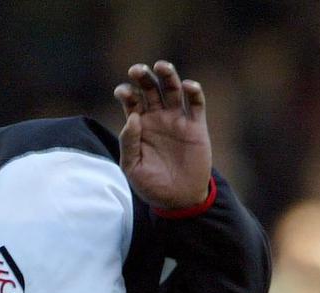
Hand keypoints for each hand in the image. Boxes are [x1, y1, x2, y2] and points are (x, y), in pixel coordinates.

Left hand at [114, 60, 212, 209]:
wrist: (178, 200)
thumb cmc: (151, 185)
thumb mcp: (132, 167)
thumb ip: (129, 143)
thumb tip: (131, 117)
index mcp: (139, 125)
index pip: (131, 101)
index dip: (126, 92)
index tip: (123, 92)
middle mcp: (157, 118)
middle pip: (150, 89)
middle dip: (143, 77)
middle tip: (136, 70)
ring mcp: (177, 120)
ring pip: (172, 89)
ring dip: (167, 75)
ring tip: (161, 66)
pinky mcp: (196, 126)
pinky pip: (196, 103)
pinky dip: (194, 91)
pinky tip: (188, 86)